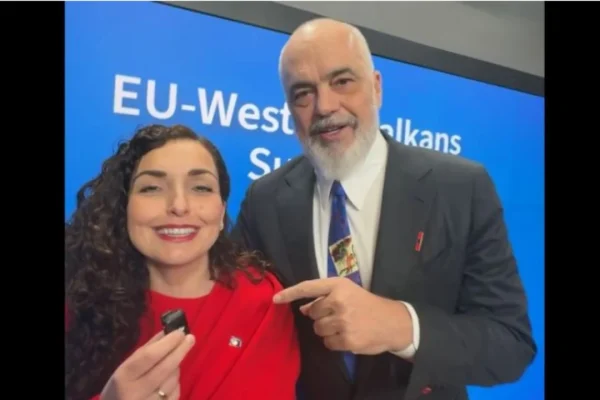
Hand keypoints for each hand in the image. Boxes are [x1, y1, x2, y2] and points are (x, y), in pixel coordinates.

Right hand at [100, 329, 194, 399]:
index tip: (180, 333)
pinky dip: (175, 383)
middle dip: (180, 351)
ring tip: (172, 362)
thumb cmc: (122, 386)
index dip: (167, 343)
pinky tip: (169, 380)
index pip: (149, 356)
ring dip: (176, 368)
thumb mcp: (127, 366)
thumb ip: (148, 348)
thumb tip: (169, 332)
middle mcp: (136, 393)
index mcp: (124, 377)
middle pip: (165, 368)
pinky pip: (175, 393)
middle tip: (190, 338)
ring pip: (172, 380)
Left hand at [273, 277, 411, 354]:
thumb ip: (324, 298)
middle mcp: (339, 301)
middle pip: (312, 313)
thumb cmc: (367, 305)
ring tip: (345, 326)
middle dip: (321, 316)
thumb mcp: (348, 293)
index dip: (290, 293)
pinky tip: (348, 336)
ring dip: (327, 330)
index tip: (275, 299)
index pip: (308, 287)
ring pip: (318, 329)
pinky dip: (335, 342)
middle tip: (339, 315)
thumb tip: (303, 308)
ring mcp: (343, 321)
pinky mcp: (347, 339)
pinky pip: (328, 343)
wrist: (393, 322)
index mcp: (338, 285)